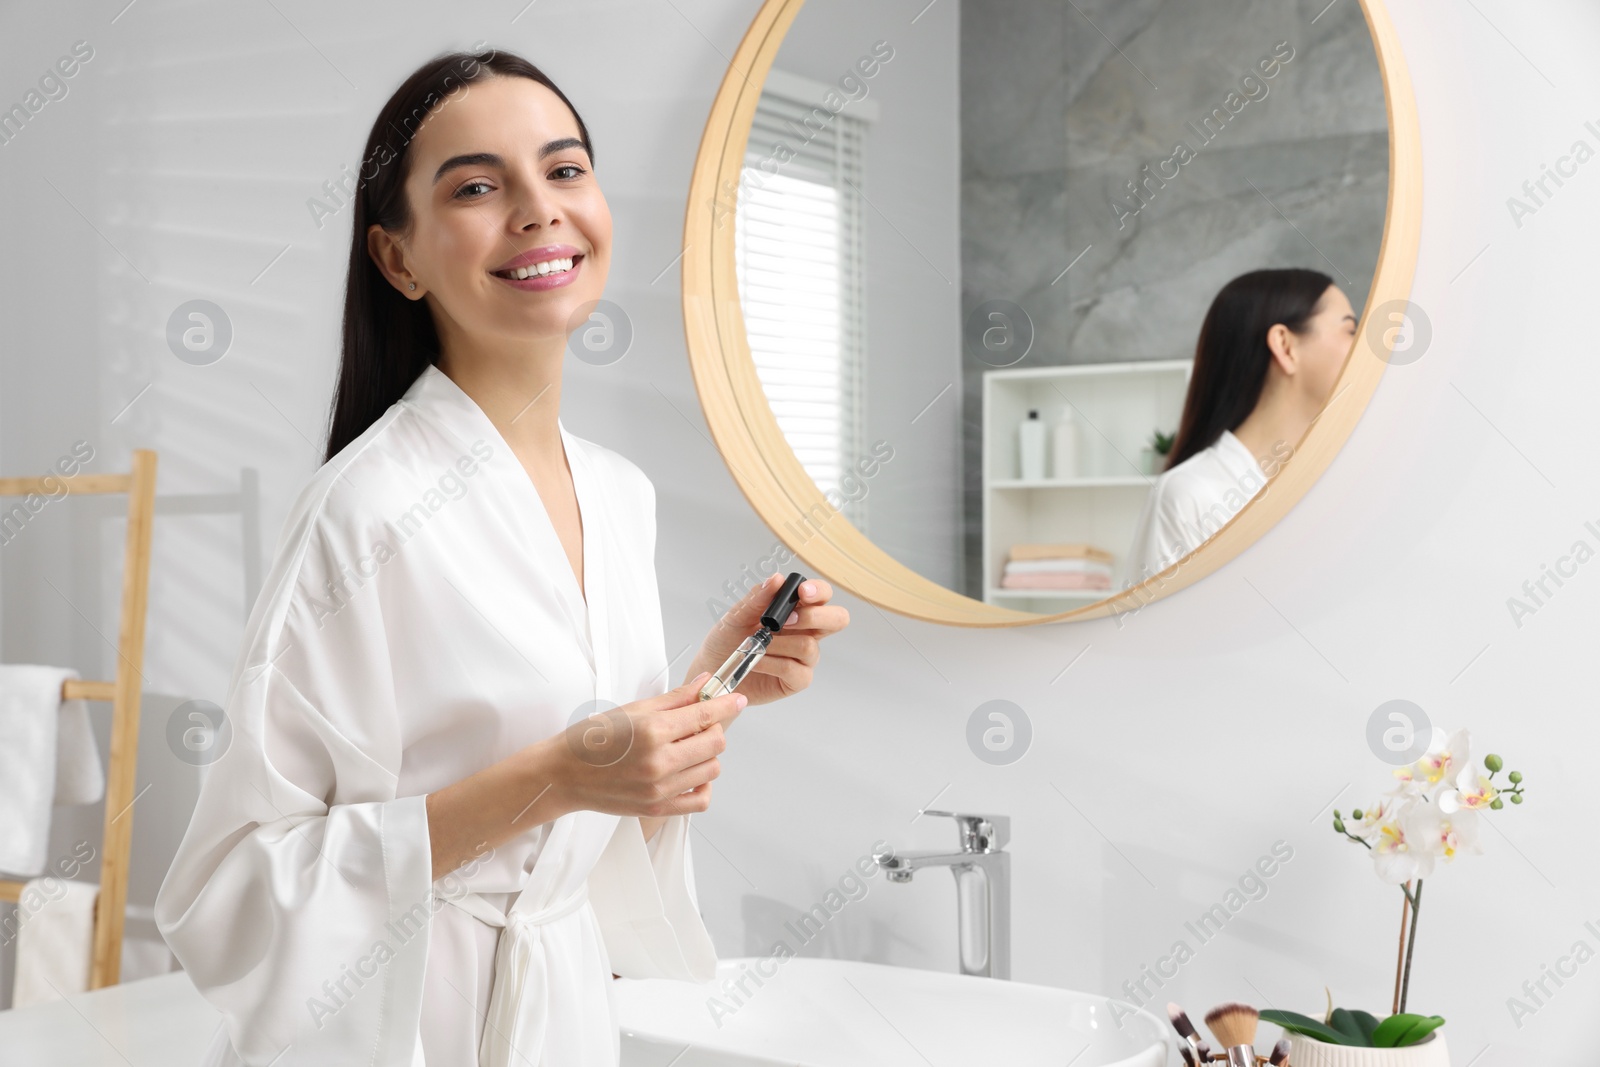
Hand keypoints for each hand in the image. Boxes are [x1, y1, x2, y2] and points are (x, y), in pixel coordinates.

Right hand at [553, 673, 744, 818]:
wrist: (564, 774)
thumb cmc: (593, 739)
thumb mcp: (633, 709)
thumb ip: (675, 698)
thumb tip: (705, 683)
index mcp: (652, 731)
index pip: (705, 715)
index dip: (726, 704)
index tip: (736, 699)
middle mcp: (659, 761)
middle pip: (715, 743)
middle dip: (713, 728)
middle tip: (697, 724)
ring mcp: (660, 788)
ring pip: (712, 769)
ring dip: (707, 755)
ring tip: (686, 748)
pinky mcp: (658, 808)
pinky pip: (701, 800)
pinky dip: (703, 785)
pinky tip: (689, 772)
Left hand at [685, 573, 849, 706]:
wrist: (712, 668)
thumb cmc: (727, 639)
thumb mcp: (737, 614)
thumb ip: (758, 597)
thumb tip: (777, 579)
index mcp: (796, 611)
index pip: (822, 596)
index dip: (819, 591)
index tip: (802, 592)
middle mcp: (806, 632)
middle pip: (837, 620)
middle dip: (816, 616)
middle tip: (787, 620)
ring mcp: (803, 658)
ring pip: (809, 646)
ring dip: (780, 644)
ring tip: (758, 645)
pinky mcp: (796, 680)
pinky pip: (796, 670)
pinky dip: (772, 664)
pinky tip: (757, 661)